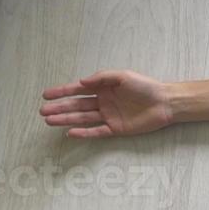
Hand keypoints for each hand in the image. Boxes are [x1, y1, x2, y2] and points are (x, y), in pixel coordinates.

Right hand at [39, 69, 175, 138]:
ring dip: (66, 120)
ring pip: (83, 118)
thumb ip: (102, 77)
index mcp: (104, 88)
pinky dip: (84, 133)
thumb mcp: (123, 76)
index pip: (78, 90)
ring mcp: (108, 116)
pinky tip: (70, 133)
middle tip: (43, 111)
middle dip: (60, 108)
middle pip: (77, 105)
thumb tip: (81, 81)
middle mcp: (103, 102)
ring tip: (50, 121)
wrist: (165, 102)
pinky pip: (96, 132)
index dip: (62, 92)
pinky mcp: (116, 129)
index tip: (46, 95)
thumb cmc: (146, 86)